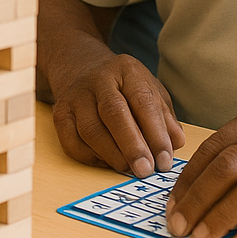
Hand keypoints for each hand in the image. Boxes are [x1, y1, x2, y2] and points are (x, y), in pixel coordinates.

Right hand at [46, 46, 185, 177]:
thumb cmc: (123, 86)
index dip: (155, 133)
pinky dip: (91, 158)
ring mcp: (76, 96)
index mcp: (127, 70)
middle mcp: (99, 80)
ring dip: (112, 155)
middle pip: (114, 113)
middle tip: (145, 171)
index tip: (165, 160)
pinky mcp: (60, 114)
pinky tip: (107, 163)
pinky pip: (72, 142)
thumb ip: (164, 116)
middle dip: (132, 146)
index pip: (143, 101)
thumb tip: (176, 143)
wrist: (80, 66)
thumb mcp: (149, 89)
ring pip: (90, 130)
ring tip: (128, 170)